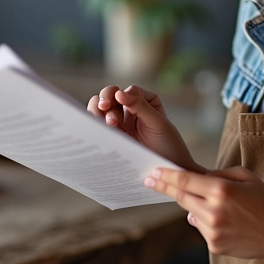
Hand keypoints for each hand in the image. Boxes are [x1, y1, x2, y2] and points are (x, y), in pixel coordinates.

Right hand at [87, 85, 203, 171]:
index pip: (127, 91)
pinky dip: (95, 126)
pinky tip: (97, 130)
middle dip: (105, 100)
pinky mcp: (112, 138)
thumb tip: (119, 92)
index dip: (121, 94)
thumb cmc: (169, 146)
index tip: (119, 100)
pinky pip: (99, 127)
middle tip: (104, 107)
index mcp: (144, 101)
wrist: (169, 172)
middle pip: (110, 96)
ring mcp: (120, 124)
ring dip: (98, 112)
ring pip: (101, 110)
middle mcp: (130, 110)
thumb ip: (140, 106)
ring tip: (107, 124)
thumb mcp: (157, 123)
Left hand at [145, 166, 263, 261]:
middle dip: (165, 187)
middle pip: (181, 197)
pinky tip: (223, 218)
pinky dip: (204, 220)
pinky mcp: (214, 246)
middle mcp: (214, 211)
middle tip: (151, 180)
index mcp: (221, 190)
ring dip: (191, 204)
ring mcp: (213, 231)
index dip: (166, 176)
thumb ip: (216, 175)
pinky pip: (200, 228)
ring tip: (210, 201)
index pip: (185, 181)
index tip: (152, 172)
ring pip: (189, 213)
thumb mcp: (243, 176)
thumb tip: (193, 180)